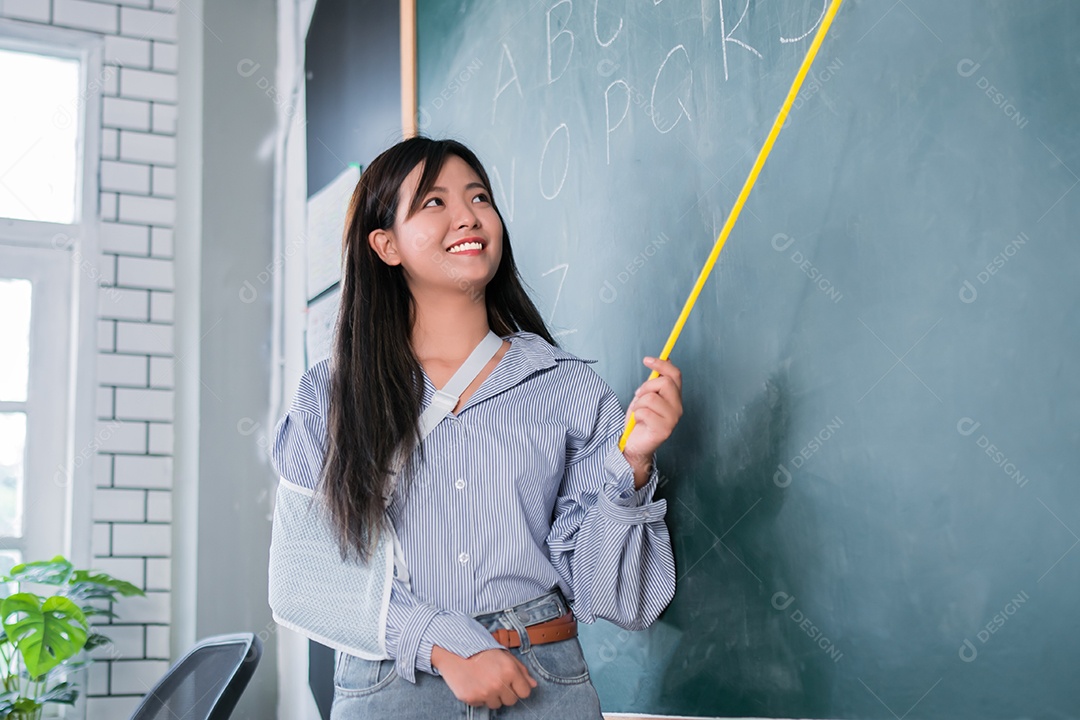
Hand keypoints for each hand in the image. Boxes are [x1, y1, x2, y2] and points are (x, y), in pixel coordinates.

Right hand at [430, 646, 536, 708]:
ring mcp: (485, 692)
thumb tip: (533, 684)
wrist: (455, 650)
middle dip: (505, 693)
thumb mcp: (505, 655)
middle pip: (511, 701)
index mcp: (510, 671)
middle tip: (495, 680)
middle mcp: (499, 683)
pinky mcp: (472, 698)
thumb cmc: (481, 651)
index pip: (525, 692)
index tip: (511, 683)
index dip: (519, 688)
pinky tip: (474, 683)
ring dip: (492, 696)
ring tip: (483, 681)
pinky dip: (478, 697)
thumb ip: (521, 670)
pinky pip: (481, 704)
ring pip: (496, 705)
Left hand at [623, 356, 683, 473]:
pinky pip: (645, 412)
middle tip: (638, 396)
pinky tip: (639, 421)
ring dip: (638, 403)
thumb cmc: (640, 419)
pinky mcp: (664, 430)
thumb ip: (655, 381)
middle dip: (646, 386)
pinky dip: (636, 415)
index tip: (646, 360)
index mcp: (674, 397)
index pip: (675, 374)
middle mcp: (678, 407)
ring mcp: (672, 419)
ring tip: (638, 412)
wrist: (634, 444)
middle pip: (665, 383)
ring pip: (651, 398)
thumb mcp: (646, 396)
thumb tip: (665, 359)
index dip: (662, 364)